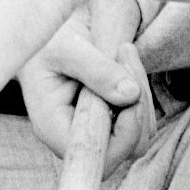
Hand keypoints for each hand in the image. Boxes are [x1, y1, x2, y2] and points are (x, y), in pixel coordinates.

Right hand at [16, 17, 152, 177]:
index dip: (123, 134)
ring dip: (142, 93)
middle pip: (126, 149)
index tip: (129, 94)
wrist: (48, 33)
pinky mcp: (110, 120)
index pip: (96, 156)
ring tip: (122, 53)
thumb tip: (131, 94)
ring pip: (140, 133)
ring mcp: (95, 131)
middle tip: (124, 59)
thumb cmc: (47, 42)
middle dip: (137, 106)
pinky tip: (124, 60)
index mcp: (54, 128)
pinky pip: (141, 117)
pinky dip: (142, 89)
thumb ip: (97, 71)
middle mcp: (75, 137)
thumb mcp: (67, 49)